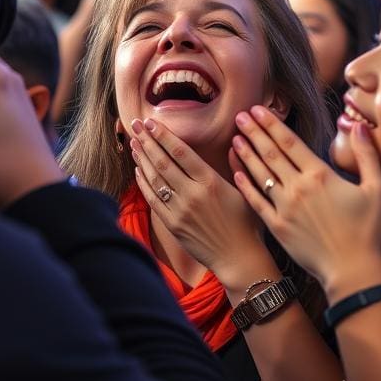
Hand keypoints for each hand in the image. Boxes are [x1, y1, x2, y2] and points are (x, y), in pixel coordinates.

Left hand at [130, 117, 266, 287]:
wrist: (238, 258)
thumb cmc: (246, 223)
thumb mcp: (246, 190)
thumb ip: (237, 164)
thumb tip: (237, 141)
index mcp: (211, 182)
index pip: (181, 152)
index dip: (164, 135)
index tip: (151, 122)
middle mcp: (192, 194)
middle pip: (164, 162)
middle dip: (147, 141)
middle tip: (136, 124)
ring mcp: (180, 210)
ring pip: (155, 179)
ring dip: (142, 159)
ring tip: (134, 142)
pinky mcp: (173, 225)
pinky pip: (153, 200)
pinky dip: (144, 183)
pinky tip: (138, 170)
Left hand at [230, 106, 380, 293]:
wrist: (352, 271)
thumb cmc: (368, 231)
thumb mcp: (377, 189)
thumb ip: (366, 155)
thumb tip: (359, 126)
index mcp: (320, 174)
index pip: (290, 142)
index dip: (272, 124)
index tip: (258, 110)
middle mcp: (298, 187)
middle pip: (271, 153)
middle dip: (254, 132)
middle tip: (239, 116)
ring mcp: (285, 207)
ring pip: (260, 174)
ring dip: (246, 154)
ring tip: (235, 138)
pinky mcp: (277, 226)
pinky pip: (256, 201)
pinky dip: (245, 186)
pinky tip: (236, 173)